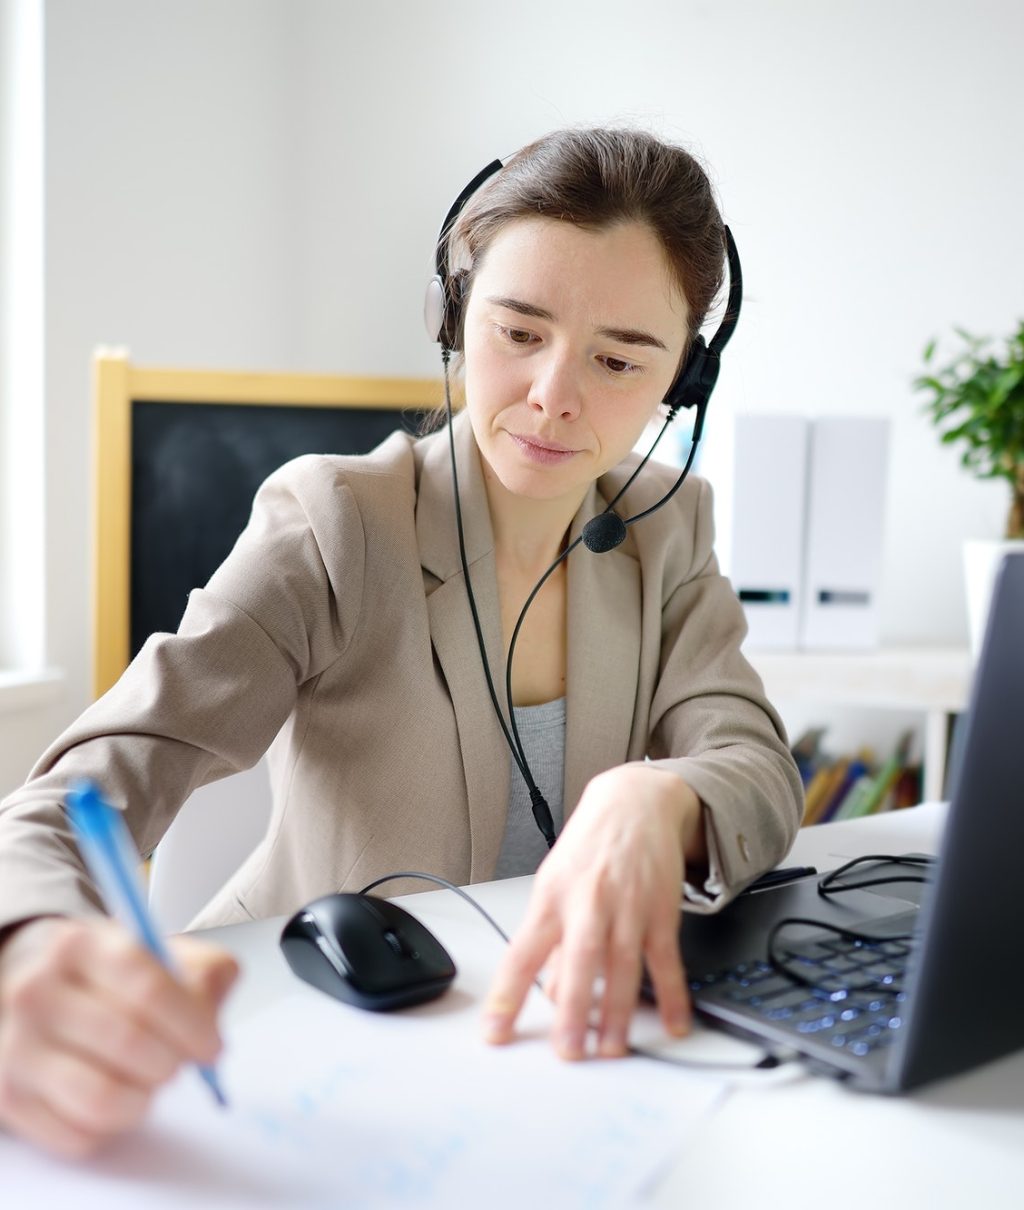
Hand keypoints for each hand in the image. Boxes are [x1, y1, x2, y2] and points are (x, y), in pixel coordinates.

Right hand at [0, 916, 237, 1158]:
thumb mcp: (159, 951)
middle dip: (170, 1063)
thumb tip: (209, 1018)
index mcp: (82, 946)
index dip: (191, 1025)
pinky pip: (77, 1136)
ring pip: (101, 1098)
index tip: (211, 1047)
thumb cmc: (110, 975)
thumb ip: (203, 973)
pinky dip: (111, 1127)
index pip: (147, 989)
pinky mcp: (8, 1097)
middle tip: (179, 1064)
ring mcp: (15, 1047)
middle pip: (127, 1043)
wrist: (37, 985)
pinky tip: (115, 1097)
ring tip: (149, 1083)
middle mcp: (37, 992)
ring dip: (143, 1100)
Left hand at [482, 764, 702, 1058]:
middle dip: (573, 1010)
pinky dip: (671, 996)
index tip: (495, 1032)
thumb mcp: (554, 884)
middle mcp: (587, 903)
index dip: (507, 995)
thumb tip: (546, 991)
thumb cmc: (588, 847)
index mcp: (550, 899)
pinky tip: (672, 1024)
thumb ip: (551, 938)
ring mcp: (626, 907)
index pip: (521, 953)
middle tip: (569, 1051)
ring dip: (618, 1013)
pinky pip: (665, 960)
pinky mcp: (660, 911)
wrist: (633, 804)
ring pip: (622, 966)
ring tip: (612, 1049)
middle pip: (578, 961)